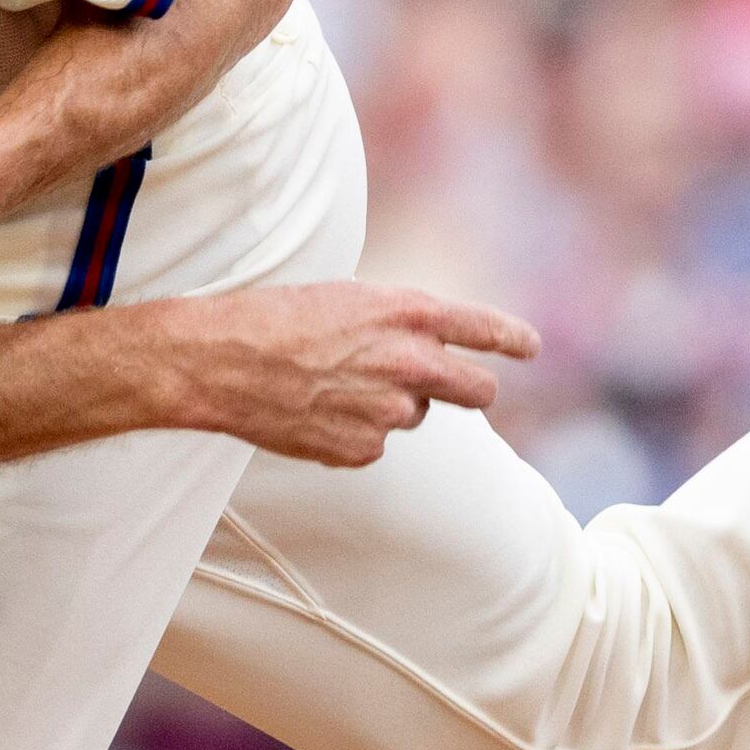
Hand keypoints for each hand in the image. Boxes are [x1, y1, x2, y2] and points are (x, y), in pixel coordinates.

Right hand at [160, 282, 542, 465]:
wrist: (221, 362)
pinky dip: (354, 431)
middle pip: (479, 391)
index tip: (528, 348)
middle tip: (452, 386)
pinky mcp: (363, 450)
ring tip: (335, 385)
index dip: (514, 340)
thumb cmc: (275, 318)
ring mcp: (390, 412)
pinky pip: (376, 443)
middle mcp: (413, 364)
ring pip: (415, 415)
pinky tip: (316, 410)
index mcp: (411, 314)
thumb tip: (423, 345)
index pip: (486, 329)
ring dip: (391, 404)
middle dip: (471, 389)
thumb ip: (397, 322)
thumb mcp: (349, 299)